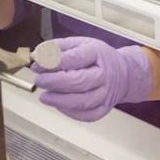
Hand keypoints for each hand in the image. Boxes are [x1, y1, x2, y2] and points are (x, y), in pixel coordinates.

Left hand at [32, 37, 151, 121]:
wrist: (122, 73)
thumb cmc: (98, 58)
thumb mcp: (79, 44)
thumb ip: (57, 48)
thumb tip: (37, 55)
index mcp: (97, 53)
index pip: (76, 58)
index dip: (55, 62)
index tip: (38, 63)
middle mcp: (104, 74)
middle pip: (80, 81)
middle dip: (55, 82)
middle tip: (40, 80)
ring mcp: (105, 93)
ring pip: (83, 102)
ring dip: (59, 100)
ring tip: (45, 96)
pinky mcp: (103, 109)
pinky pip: (86, 115)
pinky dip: (69, 112)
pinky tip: (58, 104)